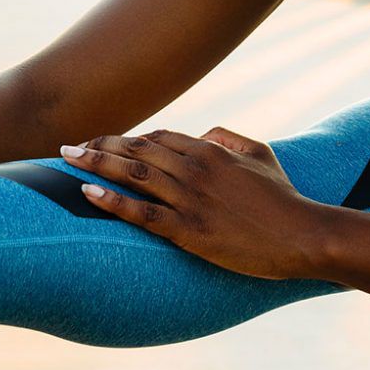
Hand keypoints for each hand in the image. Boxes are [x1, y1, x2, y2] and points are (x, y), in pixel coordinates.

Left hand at [59, 126, 332, 279]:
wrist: (302, 235)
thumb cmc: (284, 198)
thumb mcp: (261, 155)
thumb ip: (229, 138)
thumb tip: (203, 134)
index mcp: (210, 150)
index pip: (157, 137)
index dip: (126, 140)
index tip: (104, 144)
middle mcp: (195, 168)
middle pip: (136, 150)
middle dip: (99, 146)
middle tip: (69, 147)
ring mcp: (191, 199)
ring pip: (133, 175)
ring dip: (96, 164)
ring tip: (68, 159)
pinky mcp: (190, 230)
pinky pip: (143, 214)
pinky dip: (113, 201)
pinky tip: (89, 193)